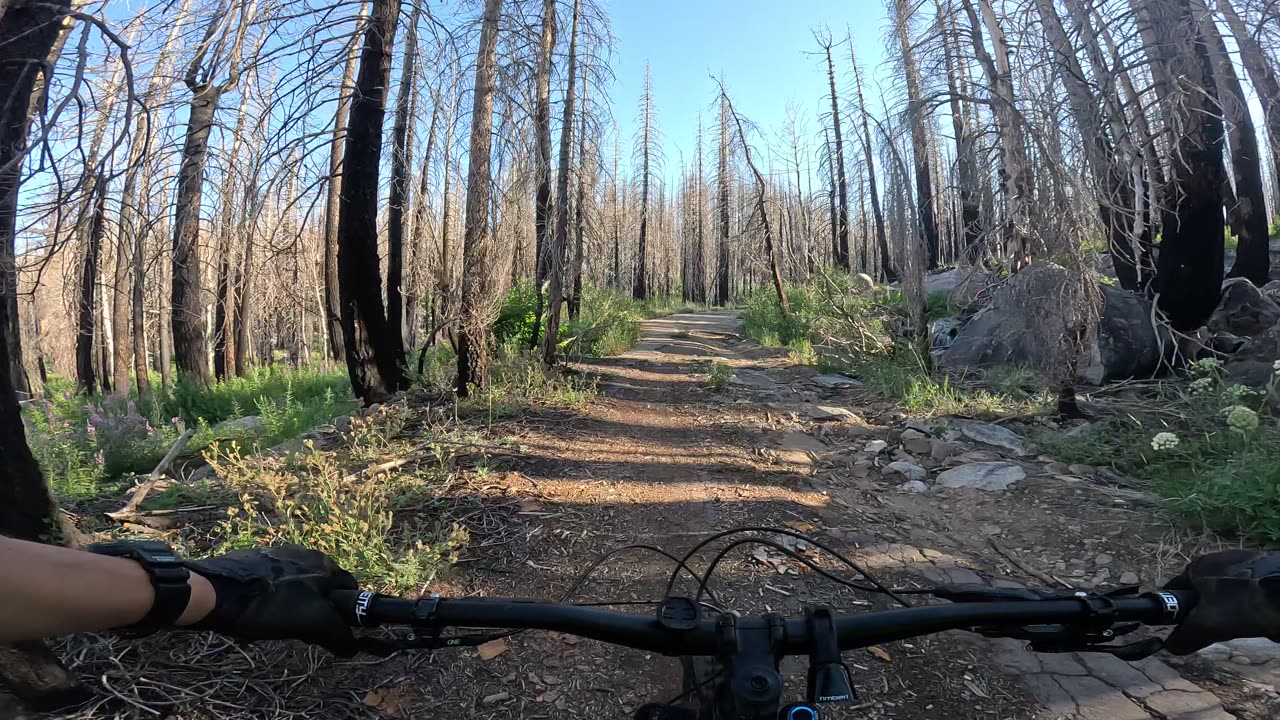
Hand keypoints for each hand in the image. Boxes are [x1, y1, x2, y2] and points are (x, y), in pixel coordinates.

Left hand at [186, 545, 358, 656]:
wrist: (214, 592)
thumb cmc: (268, 605)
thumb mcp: (310, 620)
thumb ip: (336, 631)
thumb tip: (352, 647)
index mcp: (323, 564)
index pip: (350, 589)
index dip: (345, 613)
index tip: (331, 631)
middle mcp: (306, 554)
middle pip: (324, 588)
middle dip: (320, 610)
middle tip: (306, 631)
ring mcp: (280, 555)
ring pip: (301, 586)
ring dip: (298, 604)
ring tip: (281, 624)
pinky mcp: (257, 560)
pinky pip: (277, 582)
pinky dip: (277, 597)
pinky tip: (262, 612)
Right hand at [1163, 549, 1279, 654]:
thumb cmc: (1243, 603)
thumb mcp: (1207, 624)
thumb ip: (1185, 636)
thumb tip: (1171, 647)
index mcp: (1197, 566)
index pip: (1175, 589)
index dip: (1177, 610)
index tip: (1189, 628)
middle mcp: (1216, 559)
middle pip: (1205, 594)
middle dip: (1212, 614)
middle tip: (1224, 631)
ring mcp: (1243, 562)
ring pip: (1230, 595)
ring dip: (1236, 612)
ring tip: (1251, 627)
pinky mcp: (1264, 568)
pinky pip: (1252, 593)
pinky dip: (1256, 607)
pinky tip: (1266, 619)